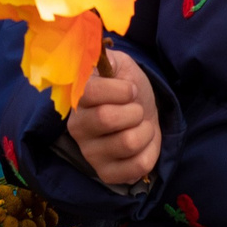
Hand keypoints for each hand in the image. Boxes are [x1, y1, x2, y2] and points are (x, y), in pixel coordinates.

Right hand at [66, 49, 161, 186]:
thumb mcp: (120, 65)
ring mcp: (90, 153)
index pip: (90, 93)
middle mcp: (77, 127)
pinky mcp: (107, 173)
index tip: (129, 90)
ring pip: (128, 143)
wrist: (142, 111)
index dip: (119, 90)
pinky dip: (150, 152)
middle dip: (135, 110)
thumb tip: (96, 53)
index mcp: (77, 98)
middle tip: (136, 109)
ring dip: (145, 130)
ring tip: (140, 126)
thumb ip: (107, 58)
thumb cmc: (128, 87)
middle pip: (107, 119)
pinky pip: (137, 166)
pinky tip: (142, 144)